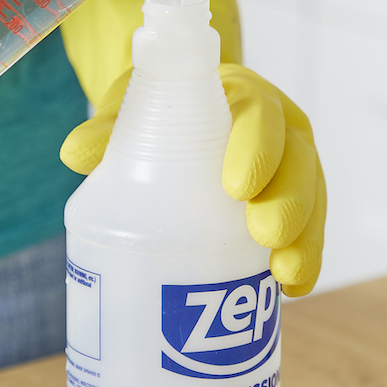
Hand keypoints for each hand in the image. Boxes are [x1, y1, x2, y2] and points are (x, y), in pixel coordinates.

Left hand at [62, 63, 325, 296]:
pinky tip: (291, 289)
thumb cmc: (161, 114)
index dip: (256, 148)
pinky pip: (308, 232)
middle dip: (287, 201)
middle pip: (298, 161)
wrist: (178, 125)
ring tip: (285, 274)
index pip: (259, 114)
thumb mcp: (135, 112)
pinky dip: (303, 259)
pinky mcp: (295, 208)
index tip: (236, 187)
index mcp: (244, 96)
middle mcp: (279, 130)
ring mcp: (292, 170)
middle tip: (263, 235)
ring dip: (303, 237)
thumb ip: (109, 129)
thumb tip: (75, 153)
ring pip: (312, 199)